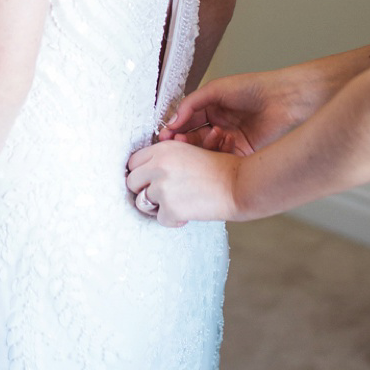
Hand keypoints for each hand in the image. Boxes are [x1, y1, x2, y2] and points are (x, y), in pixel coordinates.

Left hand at [126, 140, 241, 228]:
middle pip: (131, 182)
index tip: (147, 181)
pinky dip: (173, 219)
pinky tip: (187, 213)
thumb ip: (164, 159)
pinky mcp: (170, 208)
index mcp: (163, 149)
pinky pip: (160, 219)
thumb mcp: (188, 152)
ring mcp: (162, 188)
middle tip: (159, 195)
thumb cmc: (219, 169)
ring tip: (175, 203)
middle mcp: (158, 166)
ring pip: (142, 203)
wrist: (238, 184)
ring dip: (156, 206)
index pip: (133, 162)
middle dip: (143, 190)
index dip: (140, 173)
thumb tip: (143, 175)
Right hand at [158, 68, 308, 154]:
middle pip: (193, 138)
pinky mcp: (241, 152)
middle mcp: (219, 125)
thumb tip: (173, 120)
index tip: (165, 135)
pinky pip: (221, 158)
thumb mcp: (216, 89)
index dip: (175, 129)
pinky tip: (220, 142)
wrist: (282, 99)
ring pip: (206, 150)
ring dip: (200, 147)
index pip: (187, 122)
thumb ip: (192, 103)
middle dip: (183, 142)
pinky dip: (217, 152)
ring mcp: (229, 139)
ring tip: (203, 139)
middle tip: (175, 143)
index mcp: (211, 109)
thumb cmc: (252, 88)